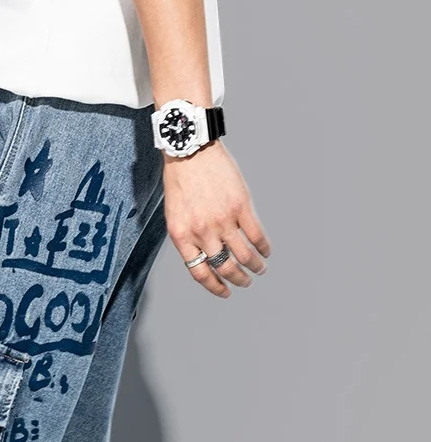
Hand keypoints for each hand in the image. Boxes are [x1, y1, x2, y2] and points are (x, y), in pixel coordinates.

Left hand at [162, 141, 270, 297]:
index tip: (225, 292)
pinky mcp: (241, 206)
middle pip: (225, 267)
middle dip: (238, 279)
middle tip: (245, 282)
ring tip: (259, 269)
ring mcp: (222, 220)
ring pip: (244, 255)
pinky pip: (256, 234)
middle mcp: (202, 232)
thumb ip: (188, 237)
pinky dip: (263, 246)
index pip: (200, 273)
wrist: (189, 149)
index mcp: (182, 237)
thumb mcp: (175, 215)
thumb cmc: (179, 180)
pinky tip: (266, 250)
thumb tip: (204, 257)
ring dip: (255, 266)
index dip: (215, 287)